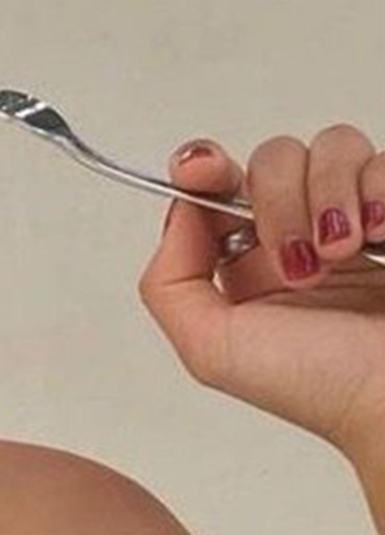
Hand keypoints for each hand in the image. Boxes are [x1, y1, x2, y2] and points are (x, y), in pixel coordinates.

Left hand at [137, 125, 384, 462]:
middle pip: (273, 159)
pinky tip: (381, 236)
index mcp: (245, 265)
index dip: (204, 168)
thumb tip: (180, 211)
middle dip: (280, 201)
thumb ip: (171, 282)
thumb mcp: (211, 349)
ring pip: (332, 148)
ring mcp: (353, 221)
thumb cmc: (319, 386)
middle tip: (302, 261)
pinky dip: (381, 191)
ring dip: (332, 194)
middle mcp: (297, 237)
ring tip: (347, 251)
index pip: (217, 186)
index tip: (203, 172)